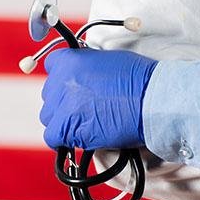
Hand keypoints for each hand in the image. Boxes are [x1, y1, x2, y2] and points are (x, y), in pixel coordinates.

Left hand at [40, 48, 157, 149]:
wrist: (151, 100)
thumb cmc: (139, 79)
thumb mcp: (107, 60)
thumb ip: (86, 66)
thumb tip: (82, 75)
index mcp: (69, 60)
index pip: (52, 66)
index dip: (63, 78)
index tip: (73, 86)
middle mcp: (60, 81)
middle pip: (50, 96)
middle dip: (64, 102)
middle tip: (85, 108)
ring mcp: (62, 105)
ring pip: (49, 117)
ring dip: (63, 121)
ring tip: (86, 123)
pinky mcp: (66, 128)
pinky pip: (52, 137)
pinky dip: (63, 139)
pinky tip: (80, 137)